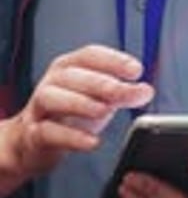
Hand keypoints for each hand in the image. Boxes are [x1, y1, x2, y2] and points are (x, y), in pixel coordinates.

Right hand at [0, 45, 153, 194]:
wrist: (32, 143)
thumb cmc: (68, 115)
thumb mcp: (98, 99)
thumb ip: (122, 93)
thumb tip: (145, 90)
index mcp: (70, 66)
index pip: (91, 54)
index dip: (113, 60)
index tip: (136, 70)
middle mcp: (53, 81)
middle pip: (74, 75)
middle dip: (102, 83)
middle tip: (125, 92)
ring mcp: (39, 107)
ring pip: (54, 97)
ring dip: (80, 103)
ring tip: (104, 111)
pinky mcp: (33, 133)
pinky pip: (49, 132)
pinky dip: (71, 136)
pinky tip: (91, 141)